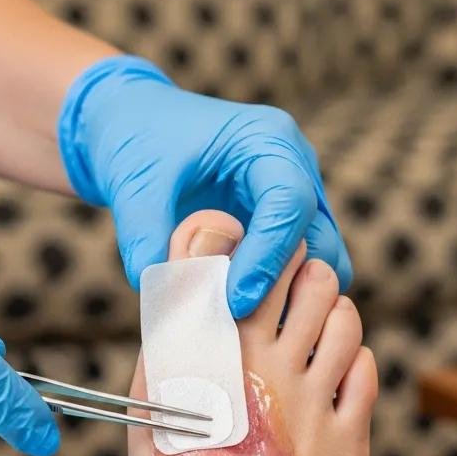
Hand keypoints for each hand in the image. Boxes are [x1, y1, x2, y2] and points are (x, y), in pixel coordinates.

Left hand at [58, 55, 350, 317]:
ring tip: (238, 324)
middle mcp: (296, 170)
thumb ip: (147, 238)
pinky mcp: (285, 232)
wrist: (135, 131)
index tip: (234, 302)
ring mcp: (296, 202)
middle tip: (241, 322)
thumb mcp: (134, 186)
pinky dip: (274, 303)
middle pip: (322, 242)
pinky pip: (297, 278)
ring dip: (285, 300)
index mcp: (268, 141)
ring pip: (320, 267)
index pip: (289, 204)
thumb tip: (174, 298)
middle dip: (288, 289)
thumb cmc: (137, 145)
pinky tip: (236, 320)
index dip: (266, 259)